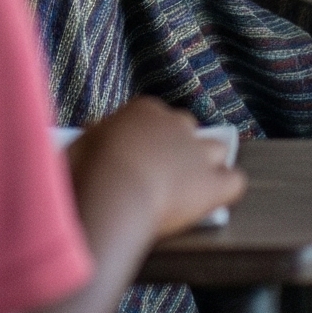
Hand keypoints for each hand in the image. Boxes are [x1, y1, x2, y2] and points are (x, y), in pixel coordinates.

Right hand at [66, 96, 247, 243]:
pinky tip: (214, 202)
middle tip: (160, 174)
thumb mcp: (76, 146)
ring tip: (189, 188)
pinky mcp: (213, 184)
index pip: (155, 117)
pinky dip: (227, 190)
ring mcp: (198, 152)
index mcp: (143, 110)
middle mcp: (176, 124)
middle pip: (187, 129)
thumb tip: (82, 145)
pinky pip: (235, 182)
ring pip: (216, 150)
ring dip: (207, 165)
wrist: (111, 195)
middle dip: (179, 148)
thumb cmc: (84, 172)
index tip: (136, 157)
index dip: (148, 139)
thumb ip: (89, 142)